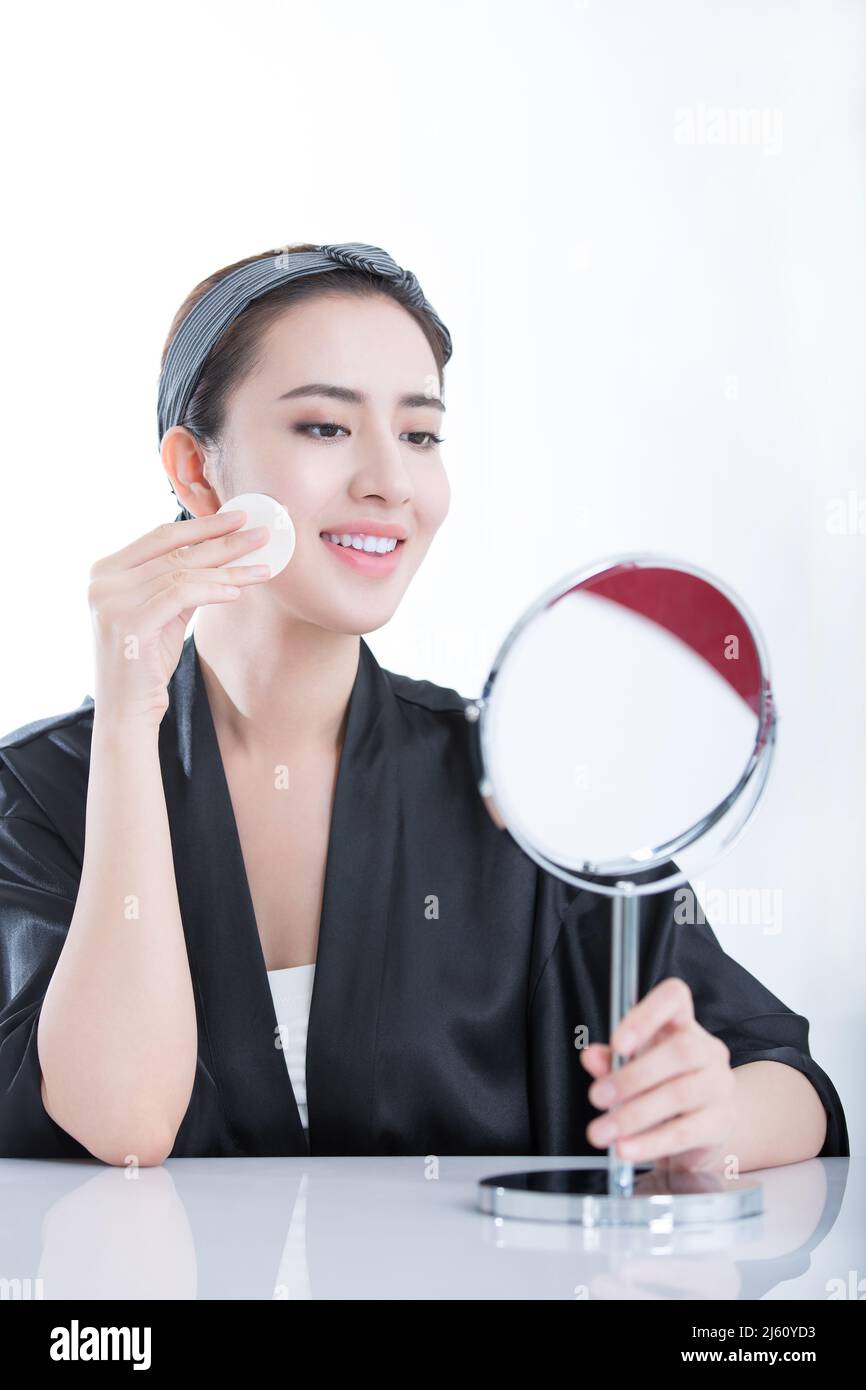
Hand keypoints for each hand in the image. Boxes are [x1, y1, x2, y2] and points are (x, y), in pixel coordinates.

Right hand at [87, 510, 271, 729]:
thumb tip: (221, 551)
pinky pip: (183, 595)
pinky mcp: (130, 622)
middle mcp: (103, 582)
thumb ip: (179, 581)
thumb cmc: (146, 664)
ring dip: (229, 569)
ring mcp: (112, 601)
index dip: (202, 525)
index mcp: (105, 571)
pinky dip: (214, 589)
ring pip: (184, 572)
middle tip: (261, 534)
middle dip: (224, 541)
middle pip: (176, 552)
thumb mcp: (162, 613)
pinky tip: (238, 590)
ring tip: (264, 567)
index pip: (160, 536)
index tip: (238, 518)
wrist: (126, 711)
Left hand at [580, 977, 736, 1172]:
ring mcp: (720, 1085)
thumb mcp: (634, 1068)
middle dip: (633, 1076)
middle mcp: (708, 1049)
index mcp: (682, 1024)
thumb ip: (611, 1060)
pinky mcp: (722, 1122)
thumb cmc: (663, 1087)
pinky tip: (626, 1149)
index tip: (618, 1042)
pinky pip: (686, 1132)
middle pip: (681, 1051)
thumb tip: (591, 1056)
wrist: (703, 1127)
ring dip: (635, 1114)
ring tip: (604, 1132)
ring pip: (681, 1093)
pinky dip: (651, 1143)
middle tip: (597, 1098)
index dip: (647, 1015)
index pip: (675, 998)